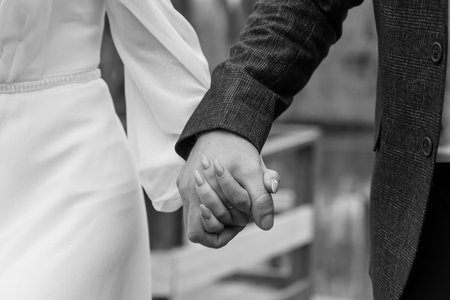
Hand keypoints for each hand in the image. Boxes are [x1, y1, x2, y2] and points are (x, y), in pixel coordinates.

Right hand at [177, 130, 278, 247]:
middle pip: (196, 229)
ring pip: (195, 218)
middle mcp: (187, 190)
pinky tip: (226, 196)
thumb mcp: (254, 173)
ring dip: (216, 217)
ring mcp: (184, 187)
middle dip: (221, 226)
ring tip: (234, 207)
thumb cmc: (239, 150)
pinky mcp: (184, 182)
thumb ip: (260, 199)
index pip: (200, 231)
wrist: (224, 126)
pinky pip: (195, 205)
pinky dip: (210, 207)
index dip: (223, 234)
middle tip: (239, 215)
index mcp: (198, 190)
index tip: (240, 223)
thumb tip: (266, 226)